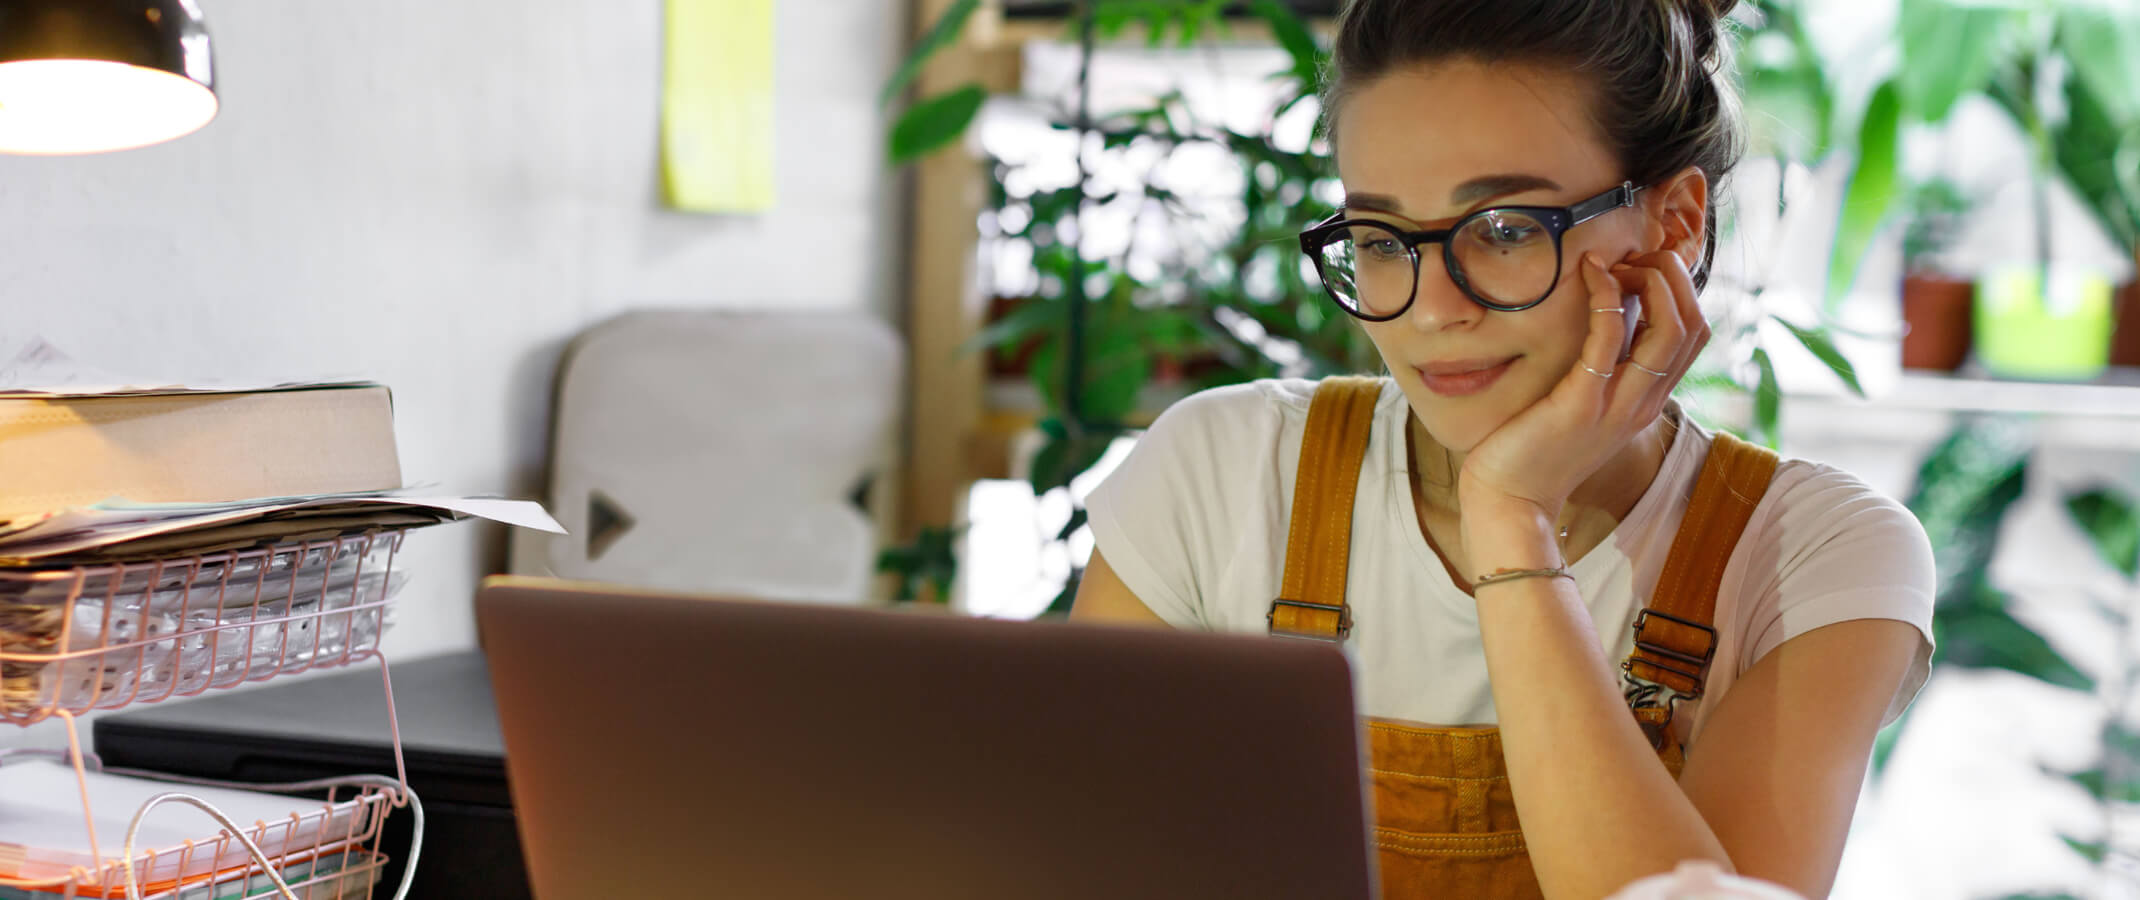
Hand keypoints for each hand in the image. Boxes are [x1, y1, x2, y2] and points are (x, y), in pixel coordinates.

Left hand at [1453, 248, 1709, 530]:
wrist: (1510, 500)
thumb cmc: (1535, 449)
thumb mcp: (1583, 404)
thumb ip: (1603, 368)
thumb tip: (1607, 314)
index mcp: (1647, 401)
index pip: (1694, 334)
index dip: (1679, 289)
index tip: (1640, 267)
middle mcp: (1643, 403)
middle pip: (1694, 326)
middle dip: (1673, 277)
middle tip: (1632, 257)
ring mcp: (1618, 405)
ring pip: (1670, 330)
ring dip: (1651, 282)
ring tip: (1616, 261)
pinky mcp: (1582, 403)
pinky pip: (1610, 338)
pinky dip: (1607, 298)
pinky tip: (1590, 274)